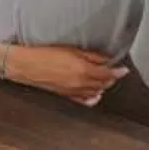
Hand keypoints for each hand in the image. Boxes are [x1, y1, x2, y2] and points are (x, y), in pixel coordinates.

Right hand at [6, 44, 124, 104]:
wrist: (25, 64)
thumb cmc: (44, 53)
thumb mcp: (71, 49)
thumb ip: (91, 56)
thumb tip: (106, 59)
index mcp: (84, 71)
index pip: (108, 74)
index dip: (118, 72)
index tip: (123, 69)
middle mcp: (80, 83)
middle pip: (103, 84)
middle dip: (111, 78)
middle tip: (115, 71)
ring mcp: (72, 91)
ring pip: (95, 92)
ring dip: (102, 86)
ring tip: (105, 79)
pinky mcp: (64, 94)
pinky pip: (83, 99)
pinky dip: (91, 97)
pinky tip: (94, 94)